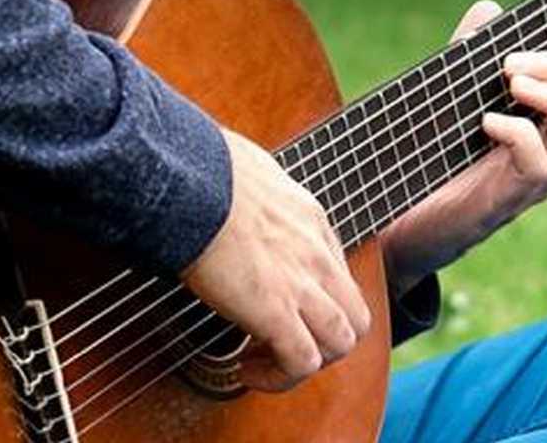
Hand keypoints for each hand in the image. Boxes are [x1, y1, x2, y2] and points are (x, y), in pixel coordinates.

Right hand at [181, 127, 371, 391]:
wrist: (191, 181)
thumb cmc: (204, 169)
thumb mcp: (249, 169)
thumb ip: (253, 185)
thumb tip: (226, 181)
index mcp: (309, 216)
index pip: (336, 269)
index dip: (313, 296)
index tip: (281, 302)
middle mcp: (316, 252)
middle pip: (355, 314)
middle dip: (324, 337)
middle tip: (282, 339)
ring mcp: (302, 283)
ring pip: (340, 343)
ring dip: (307, 361)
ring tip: (264, 359)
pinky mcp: (277, 312)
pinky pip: (301, 364)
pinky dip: (279, 377)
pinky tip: (246, 369)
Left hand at [381, 0, 546, 296]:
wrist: (398, 213)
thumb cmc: (432, 151)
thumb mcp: (454, 90)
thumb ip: (471, 50)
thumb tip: (490, 9)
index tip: (527, 49)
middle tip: (511, 65)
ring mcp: (535, 180)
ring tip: (511, 83)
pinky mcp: (505, 199)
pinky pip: (538, 167)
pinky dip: (517, 132)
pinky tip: (485, 122)